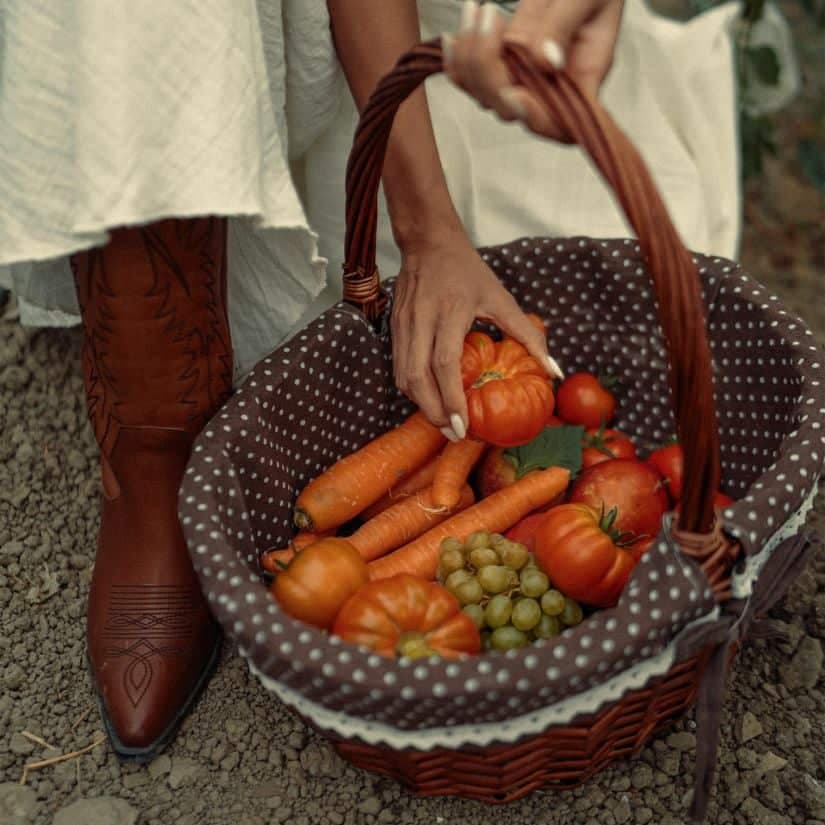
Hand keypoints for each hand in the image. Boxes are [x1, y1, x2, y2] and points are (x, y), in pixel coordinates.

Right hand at [391, 225, 563, 440]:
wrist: (427, 243)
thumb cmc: (468, 271)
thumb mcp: (502, 298)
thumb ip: (528, 335)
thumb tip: (554, 370)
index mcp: (449, 312)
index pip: (444, 363)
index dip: (451, 398)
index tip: (463, 425)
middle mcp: (421, 321)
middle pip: (417, 378)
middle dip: (433, 411)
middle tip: (454, 433)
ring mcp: (403, 326)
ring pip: (403, 377)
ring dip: (421, 405)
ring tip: (444, 421)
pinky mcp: (394, 329)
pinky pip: (399, 369)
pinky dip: (414, 390)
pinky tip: (431, 400)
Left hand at [442, 0, 623, 138]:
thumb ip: (563, 27)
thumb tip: (543, 61)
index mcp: (582, 79)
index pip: (559, 124)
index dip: (534, 119)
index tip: (515, 92)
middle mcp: (550, 90)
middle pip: (511, 109)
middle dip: (490, 72)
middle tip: (490, 19)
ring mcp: (524, 83)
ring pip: (486, 96)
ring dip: (471, 58)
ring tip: (475, 12)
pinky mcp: (503, 70)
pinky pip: (472, 80)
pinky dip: (458, 62)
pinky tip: (452, 38)